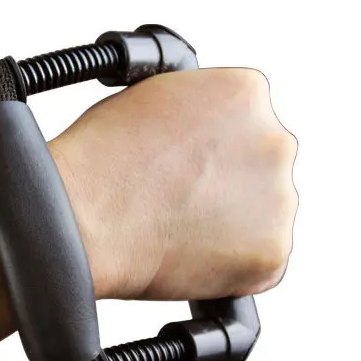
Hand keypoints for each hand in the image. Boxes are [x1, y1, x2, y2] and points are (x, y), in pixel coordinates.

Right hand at [51, 67, 297, 300]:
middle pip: (259, 166)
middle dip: (225, 184)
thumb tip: (201, 131)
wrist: (81, 220)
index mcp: (245, 93)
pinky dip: (229, 267)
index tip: (187, 166)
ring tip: (172, 230)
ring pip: (262, 216)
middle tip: (177, 203)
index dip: (210, 147)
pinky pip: (259, 262)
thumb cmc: (96, 163)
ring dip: (229, 226)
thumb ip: (192, 108)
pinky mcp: (271, 254)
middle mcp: (274, 141)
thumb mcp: (147, 98)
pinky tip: (185, 255)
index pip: (245, 119)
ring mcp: (279, 200)